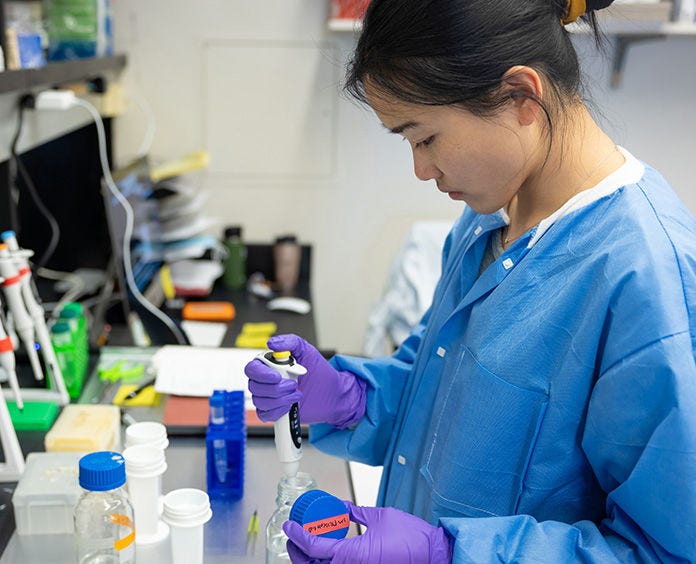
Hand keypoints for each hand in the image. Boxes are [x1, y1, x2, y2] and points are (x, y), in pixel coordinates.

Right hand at [244, 334, 365, 427]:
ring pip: (260, 401)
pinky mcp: (273, 411)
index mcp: (269, 364)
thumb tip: (272, 343)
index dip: (261, 374)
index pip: (252, 368)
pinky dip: (278, 410)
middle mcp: (266, 380)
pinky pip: (265, 414)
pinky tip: (290, 405)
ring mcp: (268, 397)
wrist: (332, 394)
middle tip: (293, 384)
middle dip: (275, 388)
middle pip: (254, 386)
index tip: (276, 376)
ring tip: (297, 394)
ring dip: (280, 399)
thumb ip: (290, 342)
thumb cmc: (319, 372)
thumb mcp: (307, 351)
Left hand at [284, 501, 452, 562]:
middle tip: (292, 536)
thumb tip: (338, 507)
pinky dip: (326, 563)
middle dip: (297, 552)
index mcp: (353, 554)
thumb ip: (354, 512)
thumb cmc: (412, 539)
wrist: (434, 555)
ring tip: (305, 544)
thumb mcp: (379, 516)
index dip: (297, 535)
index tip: (289, 525)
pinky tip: (326, 553)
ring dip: (310, 560)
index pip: (314, 547)